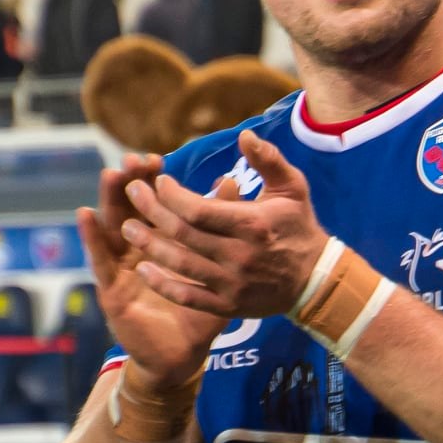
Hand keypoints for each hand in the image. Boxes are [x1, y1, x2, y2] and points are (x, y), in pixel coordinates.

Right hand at [76, 152, 226, 387]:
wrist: (183, 357)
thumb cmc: (199, 313)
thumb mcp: (215, 267)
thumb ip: (221, 226)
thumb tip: (231, 183)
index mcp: (162, 244)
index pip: (155, 205)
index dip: (153, 182)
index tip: (156, 159)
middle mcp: (138, 252)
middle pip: (130, 210)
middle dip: (129, 184)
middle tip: (133, 160)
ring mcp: (122, 270)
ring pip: (112, 229)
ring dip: (109, 201)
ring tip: (111, 175)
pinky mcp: (112, 291)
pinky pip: (100, 261)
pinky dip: (91, 238)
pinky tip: (85, 214)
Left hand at [122, 129, 326, 320]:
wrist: (315, 281)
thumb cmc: (299, 228)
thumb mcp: (293, 188)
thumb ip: (268, 160)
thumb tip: (244, 136)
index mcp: (252, 224)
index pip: (198, 209)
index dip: (171, 194)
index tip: (158, 180)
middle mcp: (239, 256)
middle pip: (183, 233)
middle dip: (151, 211)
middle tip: (131, 194)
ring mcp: (232, 284)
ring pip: (180, 263)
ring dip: (149, 245)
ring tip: (127, 228)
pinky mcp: (228, 306)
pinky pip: (188, 297)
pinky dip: (163, 284)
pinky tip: (143, 269)